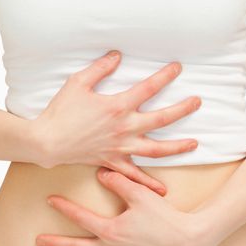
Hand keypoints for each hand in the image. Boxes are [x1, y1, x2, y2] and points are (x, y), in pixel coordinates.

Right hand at [27, 50, 201, 195]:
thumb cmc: (61, 111)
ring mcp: (121, 147)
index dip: (165, 76)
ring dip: (177, 146)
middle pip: (162, 118)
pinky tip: (162, 189)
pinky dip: (149, 183)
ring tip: (194, 144)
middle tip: (198, 102)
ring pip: (157, 148)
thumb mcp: (78, 82)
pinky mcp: (113, 161)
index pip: (149, 88)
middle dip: (183, 109)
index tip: (178, 68)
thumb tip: (117, 56)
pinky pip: (135, 175)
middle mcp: (125, 127)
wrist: (47, 140)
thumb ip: (100, 68)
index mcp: (118, 106)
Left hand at [35, 167, 207, 245]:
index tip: (51, 201)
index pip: (80, 218)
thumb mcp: (140, 194)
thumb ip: (118, 182)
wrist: (187, 237)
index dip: (64, 208)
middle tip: (39, 241)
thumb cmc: (165, 216)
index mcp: (111, 230)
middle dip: (56, 244)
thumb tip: (101, 172)